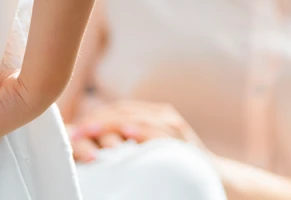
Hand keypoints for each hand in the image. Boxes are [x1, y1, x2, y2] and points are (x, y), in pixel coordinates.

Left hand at [69, 100, 203, 162]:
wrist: (218, 179)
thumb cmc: (178, 167)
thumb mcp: (152, 150)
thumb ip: (131, 142)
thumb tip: (96, 146)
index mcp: (153, 116)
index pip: (117, 110)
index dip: (95, 117)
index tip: (73, 128)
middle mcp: (162, 116)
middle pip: (123, 110)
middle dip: (97, 120)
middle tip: (75, 130)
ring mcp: (173, 126)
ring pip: (136, 118)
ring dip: (111, 123)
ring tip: (89, 129)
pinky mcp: (183, 140)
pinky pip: (159, 133)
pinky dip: (142, 130)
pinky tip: (127, 132)